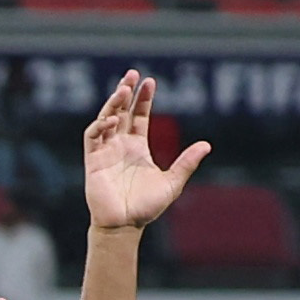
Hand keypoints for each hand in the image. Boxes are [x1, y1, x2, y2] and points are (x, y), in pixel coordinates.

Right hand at [79, 71, 209, 233]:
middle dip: (125, 92)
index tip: (150, 81)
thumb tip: (207, 145)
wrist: (125, 225)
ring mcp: (105, 152)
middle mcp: (120, 146)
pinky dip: (100, 125)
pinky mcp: (93, 161)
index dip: (143, 99)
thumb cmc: (146, 207)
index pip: (138, 117)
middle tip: (132, 74)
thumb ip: (187, 163)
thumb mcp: (173, 182)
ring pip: (106, 119)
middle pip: (121, 112)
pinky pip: (92, 137)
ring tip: (123, 89)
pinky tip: (112, 119)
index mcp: (138, 148)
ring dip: (113, 103)